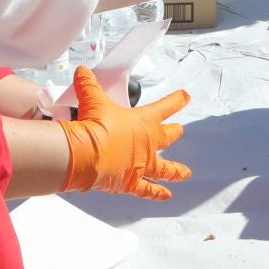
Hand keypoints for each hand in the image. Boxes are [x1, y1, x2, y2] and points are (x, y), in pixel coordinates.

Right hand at [58, 68, 190, 197]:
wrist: (86, 154)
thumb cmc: (94, 126)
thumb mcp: (92, 100)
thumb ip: (89, 85)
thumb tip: (83, 72)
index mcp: (144, 121)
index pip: (166, 106)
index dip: (176, 100)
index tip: (186, 97)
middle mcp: (148, 143)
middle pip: (167, 136)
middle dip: (174, 132)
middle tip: (180, 130)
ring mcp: (142, 164)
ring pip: (165, 168)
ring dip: (176, 170)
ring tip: (186, 173)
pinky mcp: (131, 182)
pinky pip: (148, 190)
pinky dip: (157, 193)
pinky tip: (166, 196)